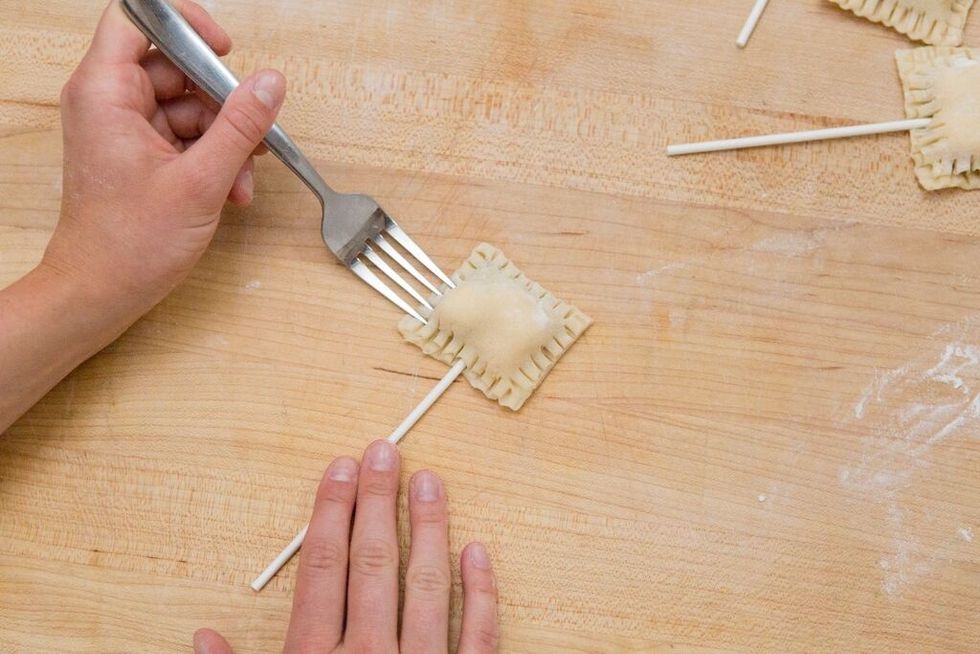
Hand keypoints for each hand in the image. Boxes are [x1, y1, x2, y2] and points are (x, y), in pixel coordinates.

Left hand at [44, 0, 285, 315]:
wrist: (102, 292)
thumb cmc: (130, 244)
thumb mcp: (201, 181)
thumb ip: (240, 126)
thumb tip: (270, 83)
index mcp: (106, 93)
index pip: (138, 20)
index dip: (185, 25)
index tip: (224, 51)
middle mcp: (110, 102)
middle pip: (176, 69)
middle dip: (222, 103)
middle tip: (252, 133)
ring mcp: (124, 128)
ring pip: (188, 107)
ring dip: (225, 140)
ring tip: (241, 179)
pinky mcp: (139, 153)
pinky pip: (186, 136)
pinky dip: (213, 158)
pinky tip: (231, 189)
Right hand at [194, 440, 498, 652]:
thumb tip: (202, 637)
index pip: (322, 569)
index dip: (330, 512)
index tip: (339, 468)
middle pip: (372, 565)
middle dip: (377, 504)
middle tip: (386, 452)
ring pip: (428, 587)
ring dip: (429, 530)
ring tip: (431, 483)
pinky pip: (480, 636)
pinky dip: (482, 592)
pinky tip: (479, 551)